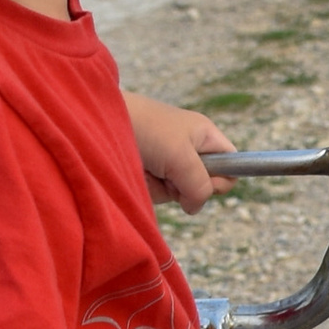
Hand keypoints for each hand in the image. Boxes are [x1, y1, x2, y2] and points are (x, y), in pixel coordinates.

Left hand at [125, 94, 238, 210]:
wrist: (97, 122)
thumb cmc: (145, 129)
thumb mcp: (181, 157)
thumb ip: (199, 186)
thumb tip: (194, 207)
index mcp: (204, 136)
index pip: (232, 163)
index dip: (223, 178)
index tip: (204, 180)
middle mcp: (189, 149)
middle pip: (205, 185)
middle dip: (187, 186)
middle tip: (170, 172)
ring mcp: (167, 163)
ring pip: (180, 193)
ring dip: (164, 188)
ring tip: (147, 169)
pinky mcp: (148, 173)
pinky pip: (158, 193)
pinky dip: (148, 188)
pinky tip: (136, 174)